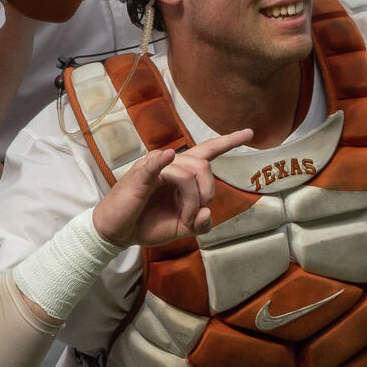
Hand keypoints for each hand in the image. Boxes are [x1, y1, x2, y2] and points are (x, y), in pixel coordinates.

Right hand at [91, 128, 249, 246]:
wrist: (118, 233)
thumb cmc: (146, 224)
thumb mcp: (180, 228)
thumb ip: (199, 223)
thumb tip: (207, 213)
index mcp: (179, 172)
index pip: (206, 152)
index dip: (228, 142)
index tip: (249, 133)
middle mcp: (169, 164)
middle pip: (202, 166)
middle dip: (207, 193)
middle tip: (195, 216)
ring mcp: (153, 167)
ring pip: (187, 175)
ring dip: (191, 202)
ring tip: (183, 219)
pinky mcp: (139, 177)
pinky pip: (155, 166)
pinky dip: (162, 161)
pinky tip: (167, 156)